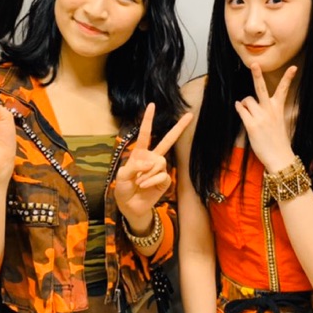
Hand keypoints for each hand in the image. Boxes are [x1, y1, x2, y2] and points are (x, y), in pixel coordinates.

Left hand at [114, 103, 192, 225]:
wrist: (130, 206)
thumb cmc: (123, 189)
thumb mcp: (122, 176)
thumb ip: (134, 167)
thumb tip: (150, 163)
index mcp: (139, 153)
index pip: (145, 134)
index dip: (148, 120)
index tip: (152, 105)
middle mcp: (152, 158)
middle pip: (168, 140)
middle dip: (179, 128)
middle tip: (190, 115)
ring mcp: (159, 168)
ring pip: (160, 162)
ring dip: (148, 173)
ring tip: (139, 182)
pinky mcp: (164, 180)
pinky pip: (161, 175)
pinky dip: (151, 180)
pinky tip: (145, 186)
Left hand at [233, 63, 297, 172]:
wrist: (280, 157)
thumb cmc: (278, 141)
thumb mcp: (278, 122)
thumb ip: (267, 111)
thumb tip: (249, 103)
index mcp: (278, 108)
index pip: (284, 90)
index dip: (288, 78)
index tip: (293, 67)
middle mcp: (269, 110)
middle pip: (261, 88)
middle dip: (258, 75)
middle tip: (254, 63)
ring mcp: (260, 117)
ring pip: (247, 100)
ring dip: (245, 104)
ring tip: (249, 113)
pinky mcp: (251, 125)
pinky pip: (241, 110)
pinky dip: (239, 108)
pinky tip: (239, 108)